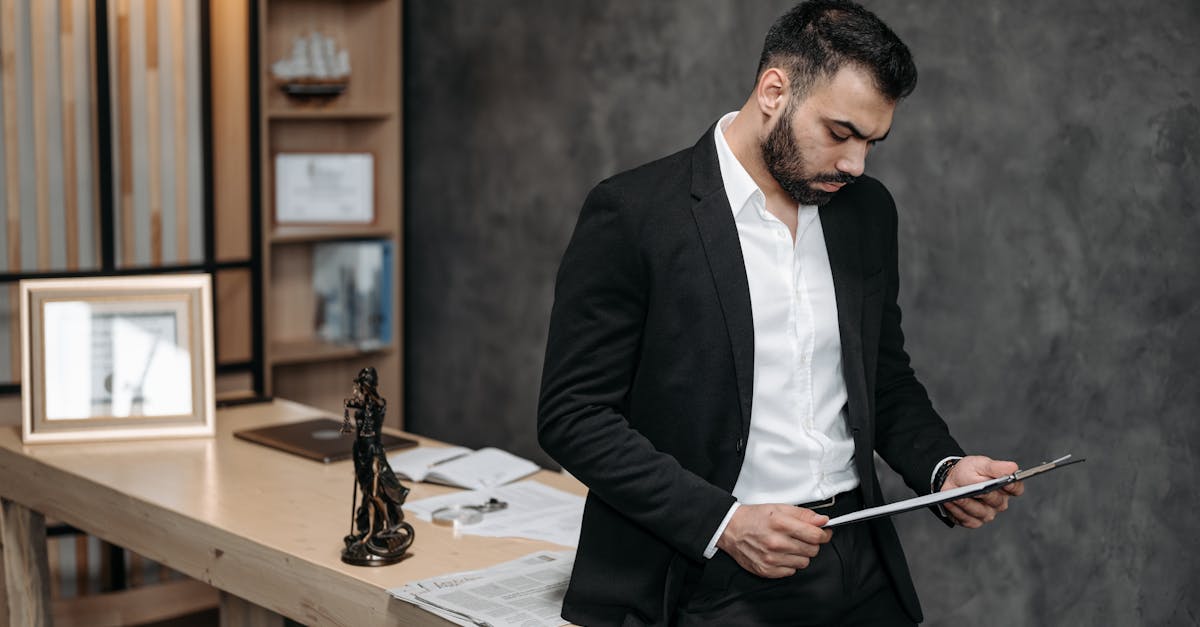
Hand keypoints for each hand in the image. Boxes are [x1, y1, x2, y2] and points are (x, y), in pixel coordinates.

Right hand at [715, 504, 832, 577]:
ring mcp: (771, 559)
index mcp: (781, 524)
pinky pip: (791, 572)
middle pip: (812, 550)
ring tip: (789, 546)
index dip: (823, 534)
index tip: (823, 533)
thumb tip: (822, 520)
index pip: (815, 535)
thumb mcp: (779, 508)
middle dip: (811, 543)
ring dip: (800, 555)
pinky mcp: (767, 570)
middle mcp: (776, 542)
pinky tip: (781, 555)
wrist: (730, 529)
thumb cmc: (753, 518)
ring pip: (804, 563)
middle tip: (802, 538)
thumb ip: (803, 514)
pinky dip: (789, 564)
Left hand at [940, 455, 1024, 527]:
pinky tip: (949, 502)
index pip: (1016, 489)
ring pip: (981, 512)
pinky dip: (957, 510)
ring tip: (956, 496)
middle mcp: (999, 503)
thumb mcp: (981, 464)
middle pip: (997, 501)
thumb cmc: (969, 471)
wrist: (951, 479)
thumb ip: (996, 468)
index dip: (1012, 486)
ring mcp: (987, 514)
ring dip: (968, 504)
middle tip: (975, 490)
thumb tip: (1013, 468)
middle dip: (985, 494)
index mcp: (1005, 487)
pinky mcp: (973, 521)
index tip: (1006, 481)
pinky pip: (967, 519)